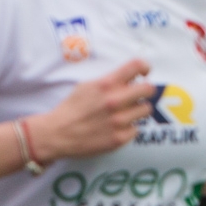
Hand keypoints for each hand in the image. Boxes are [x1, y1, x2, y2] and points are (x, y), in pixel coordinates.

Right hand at [26, 59, 154, 163]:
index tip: (144, 73)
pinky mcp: (118, 139)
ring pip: (145, 110)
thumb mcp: (87, 85)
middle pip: (148, 89)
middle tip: (139, 95)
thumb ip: (109, 81)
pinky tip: (116, 127)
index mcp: (106, 84)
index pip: (136, 66)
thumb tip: (130, 78)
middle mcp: (114, 101)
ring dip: (138, 110)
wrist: (57, 134)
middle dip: (145, 90)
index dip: (144, 67)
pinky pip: (136, 129)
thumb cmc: (72, 108)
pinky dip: (129, 128)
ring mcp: (118, 121)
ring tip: (126, 112)